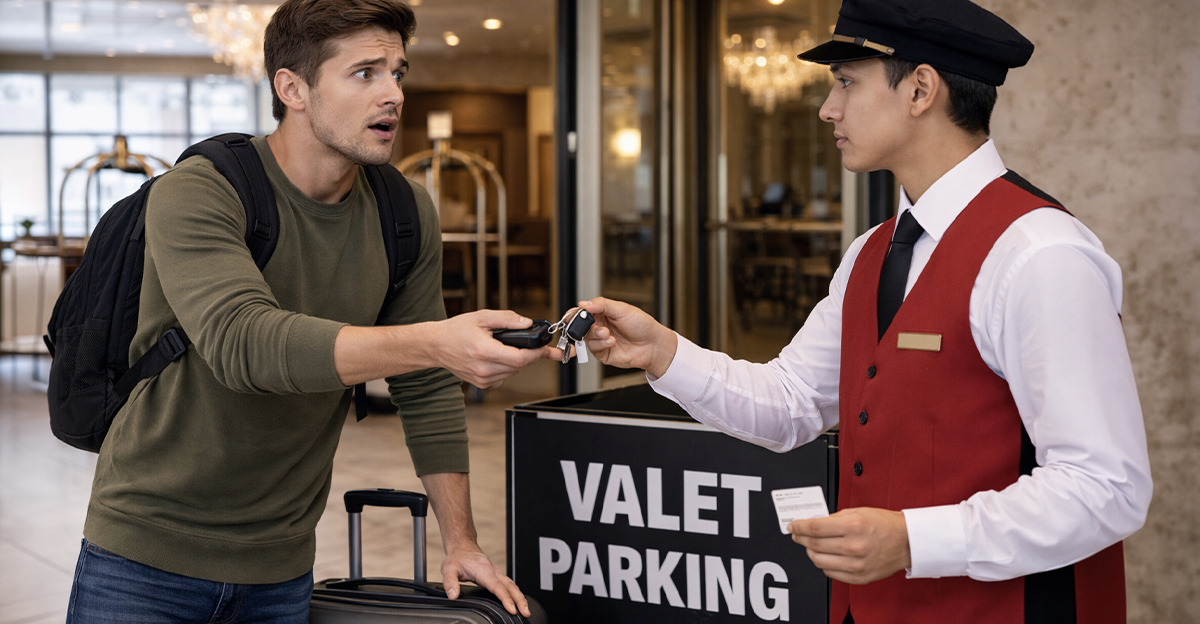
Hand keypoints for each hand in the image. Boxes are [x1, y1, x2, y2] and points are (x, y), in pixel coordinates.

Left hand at [420, 473, 530, 616]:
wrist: (462, 547)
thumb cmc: (457, 558)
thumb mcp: (449, 569)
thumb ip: (450, 582)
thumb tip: (453, 595)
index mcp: (483, 570)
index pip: (497, 586)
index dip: (505, 598)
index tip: (512, 608)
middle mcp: (493, 571)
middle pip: (510, 586)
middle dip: (519, 600)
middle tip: (526, 613)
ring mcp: (496, 572)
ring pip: (512, 585)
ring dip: (520, 597)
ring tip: (526, 610)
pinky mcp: (497, 574)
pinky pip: (509, 584)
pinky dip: (516, 593)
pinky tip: (519, 600)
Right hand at [429, 310, 559, 386]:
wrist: (436, 346)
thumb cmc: (456, 330)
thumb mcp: (482, 317)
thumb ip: (507, 319)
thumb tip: (527, 323)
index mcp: (485, 351)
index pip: (520, 358)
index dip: (537, 354)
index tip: (546, 348)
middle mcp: (484, 369)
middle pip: (520, 367)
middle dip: (533, 356)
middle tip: (540, 347)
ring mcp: (482, 379)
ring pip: (513, 373)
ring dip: (522, 362)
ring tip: (523, 349)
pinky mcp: (481, 384)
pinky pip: (504, 376)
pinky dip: (510, 367)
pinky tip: (506, 356)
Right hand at [577, 297, 677, 377]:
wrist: (653, 345)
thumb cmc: (642, 325)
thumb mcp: (622, 309)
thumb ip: (601, 305)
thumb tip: (583, 304)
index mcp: (602, 313)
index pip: (582, 311)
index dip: (575, 313)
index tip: (571, 315)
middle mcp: (599, 326)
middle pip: (581, 326)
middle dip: (585, 326)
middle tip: (594, 325)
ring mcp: (600, 340)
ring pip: (586, 338)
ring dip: (596, 335)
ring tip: (608, 334)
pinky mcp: (603, 353)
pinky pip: (594, 349)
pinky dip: (601, 344)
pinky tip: (612, 341)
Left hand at [789, 507, 911, 584]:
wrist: (907, 542)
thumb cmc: (885, 524)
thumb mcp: (858, 511)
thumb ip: (834, 517)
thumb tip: (813, 522)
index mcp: (853, 526)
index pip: (815, 527)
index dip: (798, 526)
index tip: (792, 526)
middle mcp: (854, 547)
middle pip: (814, 544)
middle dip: (801, 538)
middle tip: (797, 534)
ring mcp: (856, 564)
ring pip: (818, 561)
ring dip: (810, 552)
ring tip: (811, 545)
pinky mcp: (859, 577)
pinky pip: (830, 572)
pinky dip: (823, 563)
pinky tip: (826, 556)